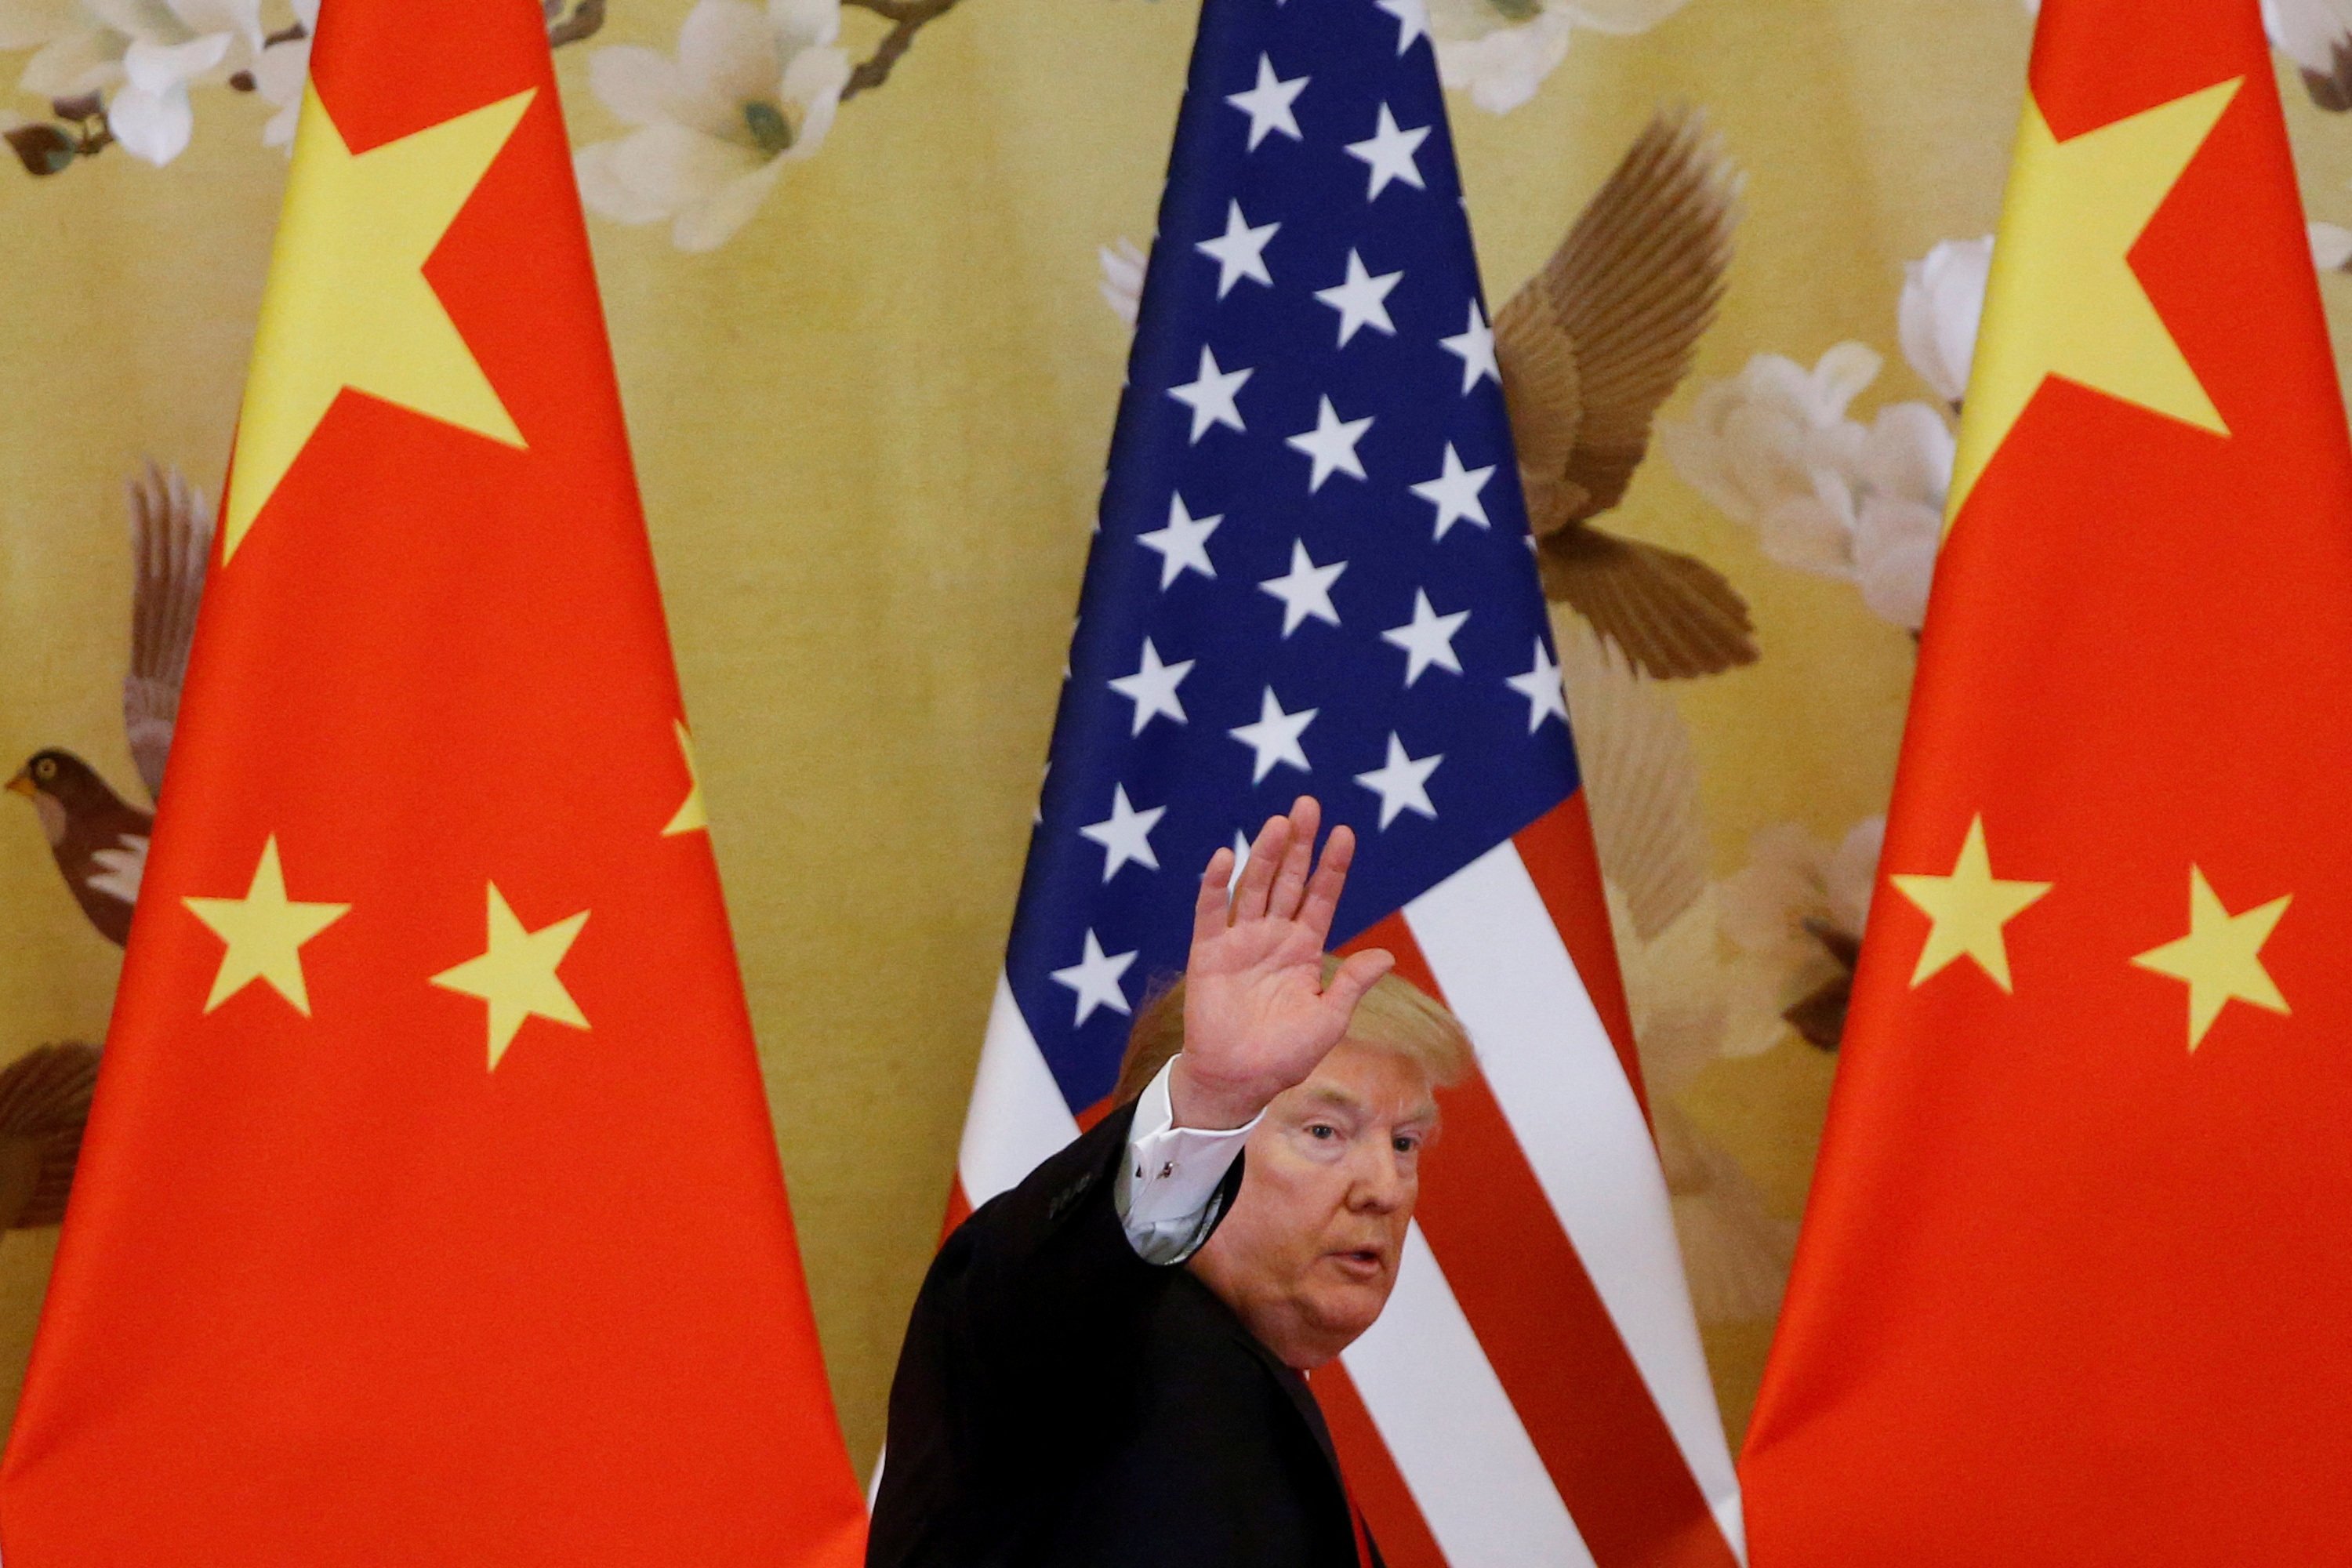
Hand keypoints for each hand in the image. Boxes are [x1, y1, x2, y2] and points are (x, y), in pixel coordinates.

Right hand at [1171, 796, 1394, 1129]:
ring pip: (1253, 888)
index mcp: (1303, 949)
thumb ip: (1351, 985)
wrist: (1238, 1082)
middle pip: (1287, 880)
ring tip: (1278, 823)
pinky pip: (1211, 913)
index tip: (1345, 833)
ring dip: (1264, 855)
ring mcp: (1239, 943)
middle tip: (1307, 805)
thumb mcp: (1328, 1021)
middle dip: (1298, 844)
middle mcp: (1272, 937)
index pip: (1320, 897)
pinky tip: (1224, 857)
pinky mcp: (1208, 954)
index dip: (1332, 867)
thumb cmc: (1285, 1056)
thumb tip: (1385, 956)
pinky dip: (1215, 885)